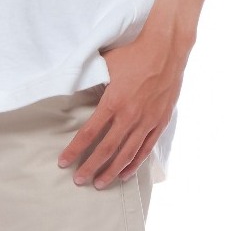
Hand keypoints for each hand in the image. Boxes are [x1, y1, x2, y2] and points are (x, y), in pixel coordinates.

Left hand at [59, 33, 186, 188]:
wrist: (167, 46)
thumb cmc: (134, 52)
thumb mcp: (106, 65)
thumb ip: (91, 80)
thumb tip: (71, 88)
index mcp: (113, 102)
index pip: (88, 133)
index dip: (74, 150)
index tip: (63, 162)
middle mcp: (130, 115)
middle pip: (106, 150)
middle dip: (90, 167)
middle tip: (78, 180)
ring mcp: (147, 121)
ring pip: (126, 154)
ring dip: (111, 172)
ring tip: (99, 184)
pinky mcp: (160, 122)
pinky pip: (145, 149)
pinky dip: (134, 164)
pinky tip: (124, 175)